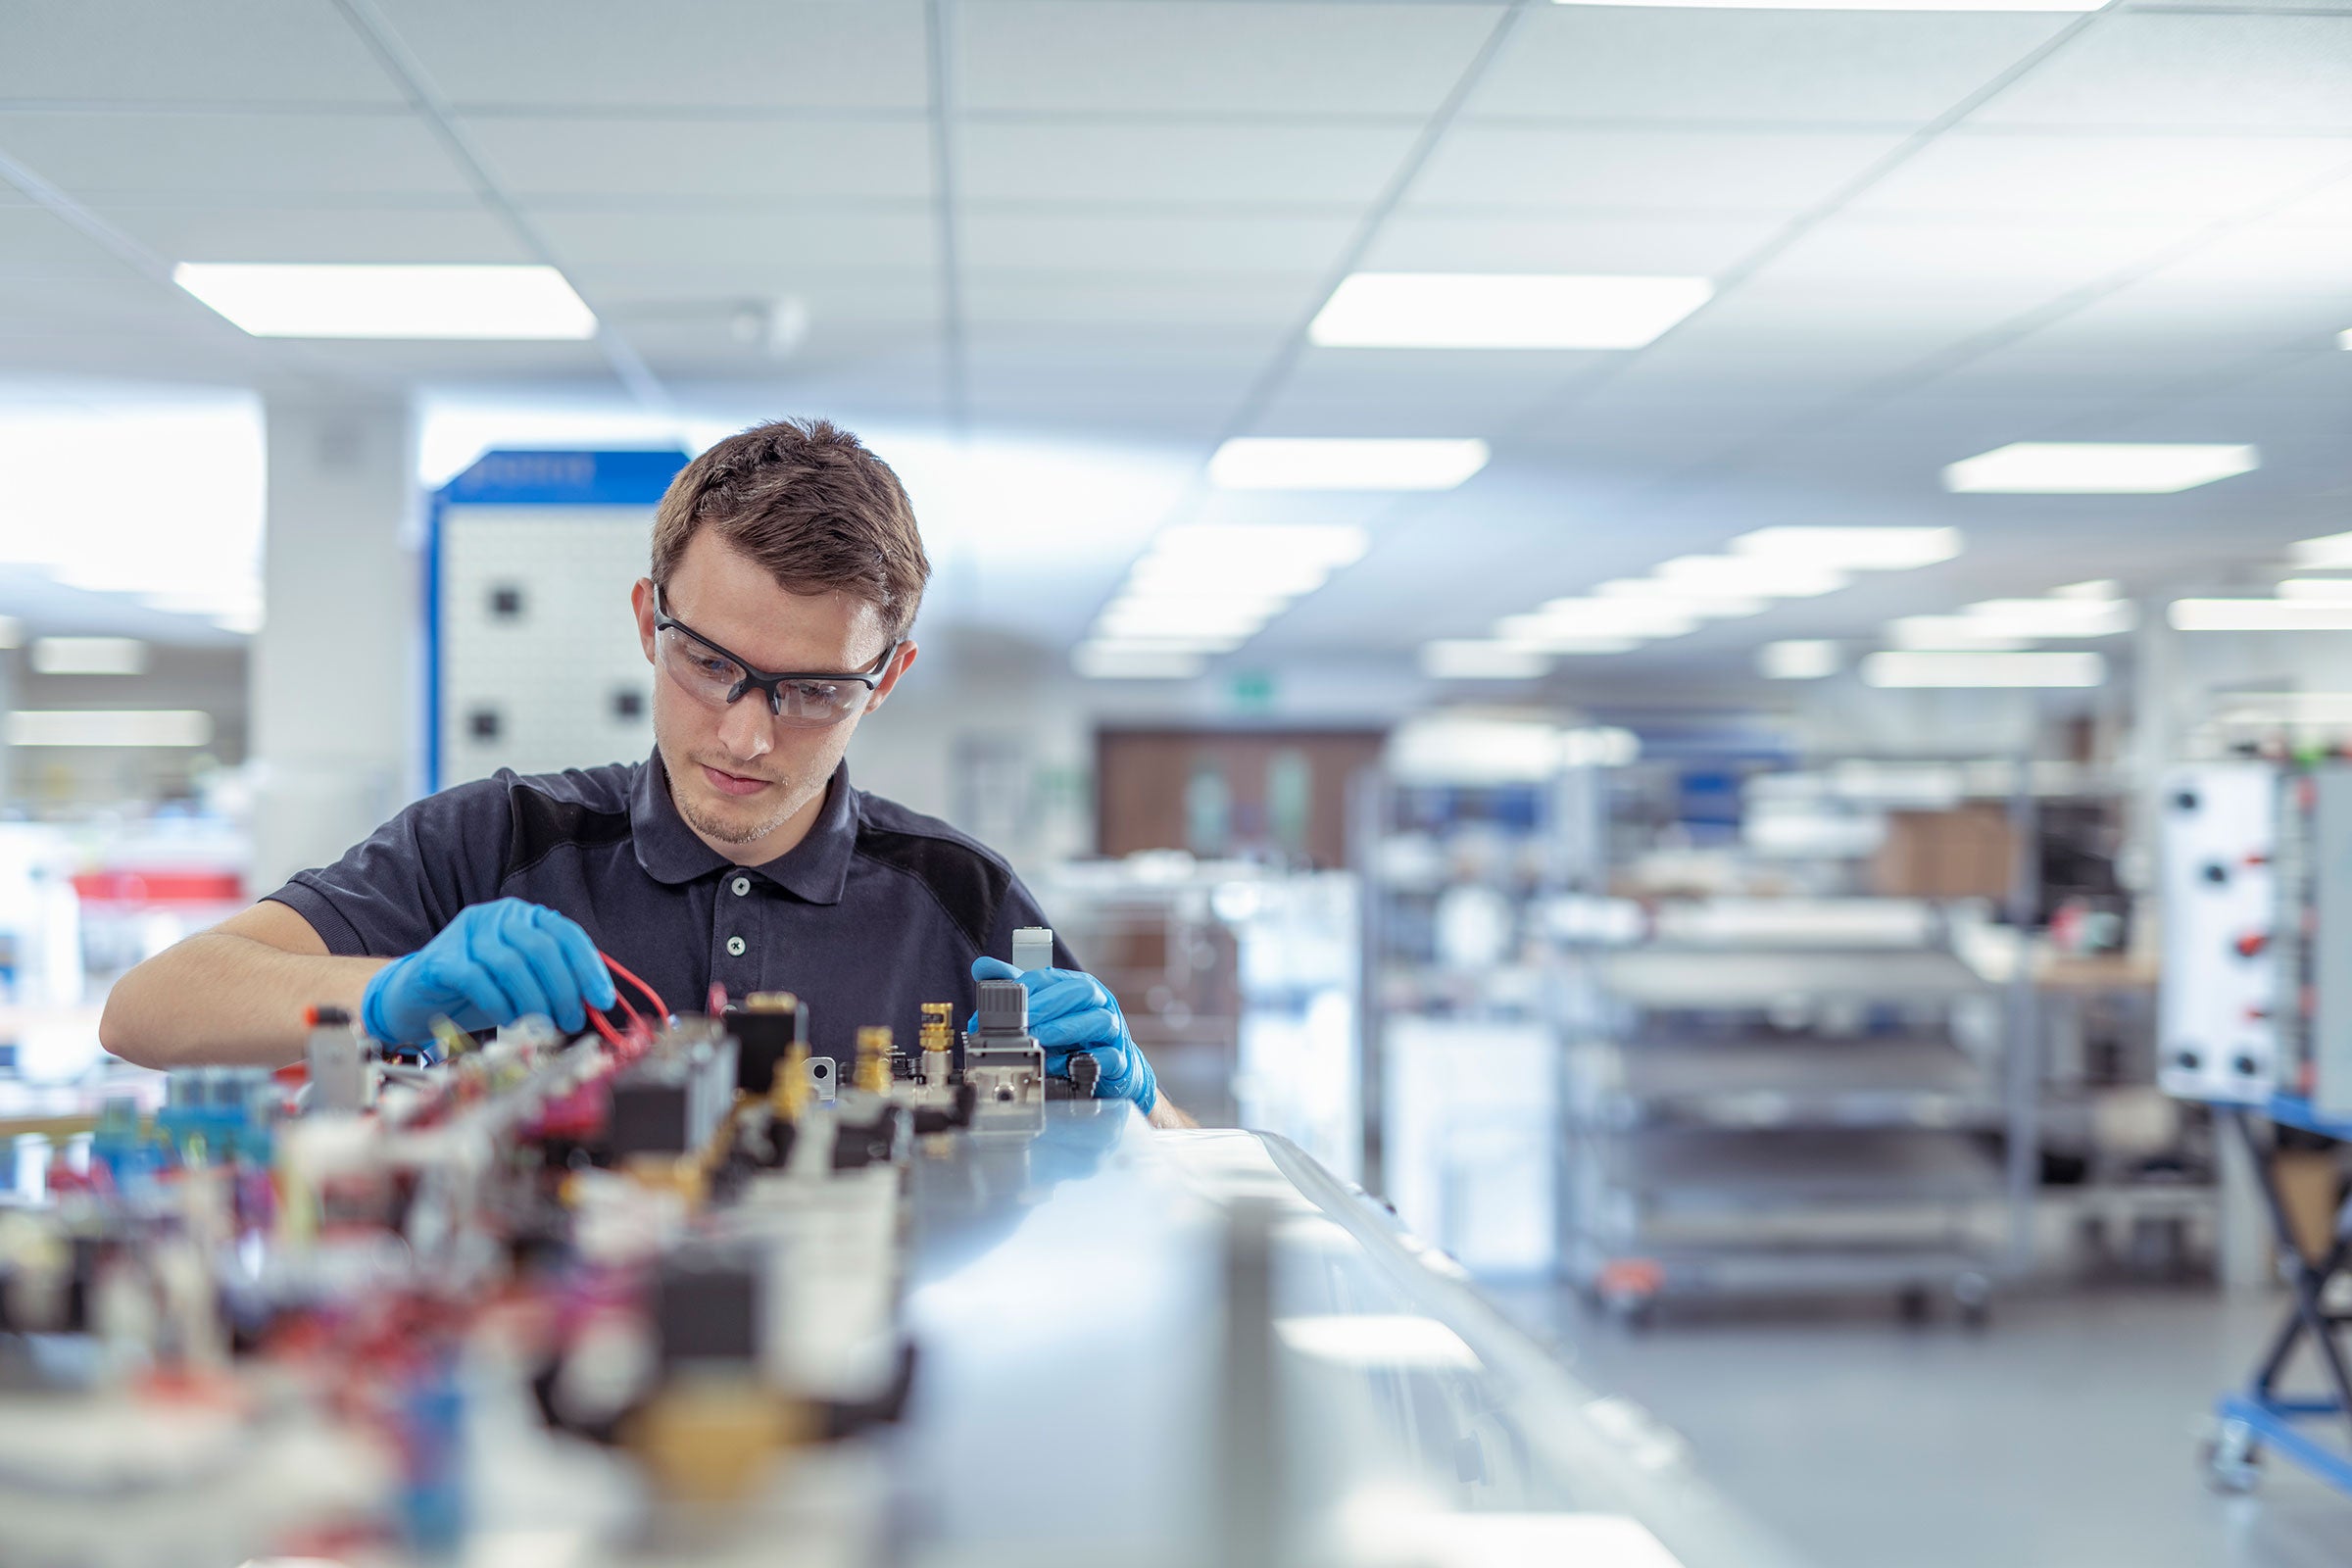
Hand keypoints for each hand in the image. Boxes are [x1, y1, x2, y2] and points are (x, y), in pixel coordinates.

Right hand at [362, 898, 616, 1044]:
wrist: (419, 998)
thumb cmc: (481, 990)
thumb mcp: (525, 982)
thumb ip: (557, 983)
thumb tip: (595, 1003)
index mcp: (524, 917)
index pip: (566, 934)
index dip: (588, 968)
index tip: (602, 1001)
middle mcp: (497, 917)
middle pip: (541, 948)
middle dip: (563, 990)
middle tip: (572, 1021)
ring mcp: (466, 934)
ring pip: (512, 964)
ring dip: (534, 1001)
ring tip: (543, 1026)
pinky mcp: (441, 959)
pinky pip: (478, 979)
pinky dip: (499, 1003)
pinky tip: (508, 1019)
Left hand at [970, 956, 1156, 1114]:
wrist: (1112, 1066)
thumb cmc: (1074, 1035)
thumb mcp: (1043, 1010)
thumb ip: (1015, 989)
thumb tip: (982, 966)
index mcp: (1077, 986)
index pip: (1052, 978)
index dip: (1025, 988)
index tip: (999, 1004)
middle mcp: (1099, 1003)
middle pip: (1081, 991)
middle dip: (1048, 1005)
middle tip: (1021, 1021)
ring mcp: (1113, 1031)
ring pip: (1098, 1020)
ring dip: (1064, 1029)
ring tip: (1037, 1040)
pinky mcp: (1120, 1059)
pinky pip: (1106, 1057)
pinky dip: (1083, 1060)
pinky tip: (1060, 1065)